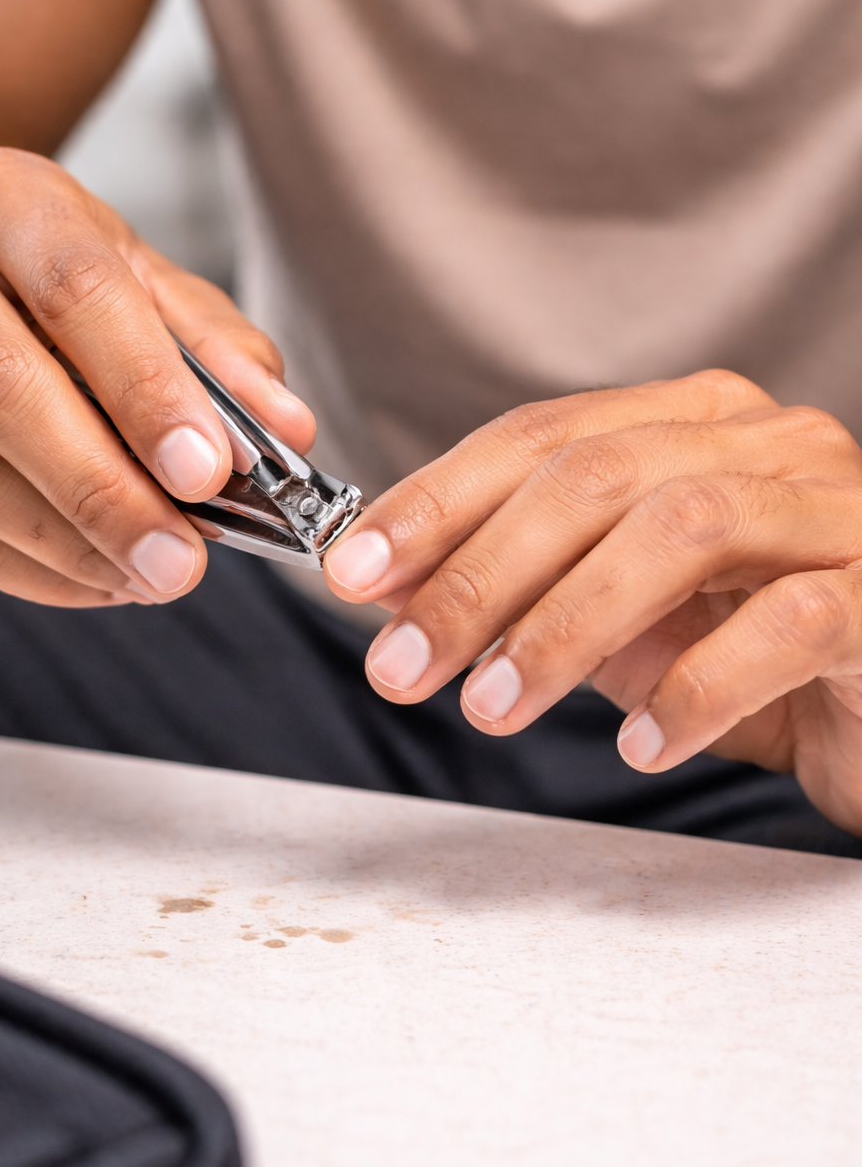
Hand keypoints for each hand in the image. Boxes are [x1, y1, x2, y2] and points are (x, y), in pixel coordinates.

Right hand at [0, 148, 313, 605]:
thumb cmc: (53, 287)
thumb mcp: (144, 290)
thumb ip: (218, 351)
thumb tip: (286, 429)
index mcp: (5, 197)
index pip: (76, 290)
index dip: (146, 388)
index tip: (209, 472)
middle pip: (2, 387)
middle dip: (103, 491)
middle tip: (182, 563)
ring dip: (64, 545)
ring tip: (147, 579)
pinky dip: (17, 568)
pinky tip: (88, 580)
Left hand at [324, 371, 861, 835]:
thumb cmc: (767, 658)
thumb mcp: (629, 623)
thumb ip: (533, 596)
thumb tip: (397, 595)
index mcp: (694, 424)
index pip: (542, 438)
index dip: (438, 502)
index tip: (353, 572)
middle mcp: (767, 444)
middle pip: (598, 476)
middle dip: (480, 572)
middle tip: (403, 662)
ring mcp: (836, 508)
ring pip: (684, 529)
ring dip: (567, 624)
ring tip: (496, 706)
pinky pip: (790, 623)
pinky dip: (700, 684)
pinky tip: (644, 743)